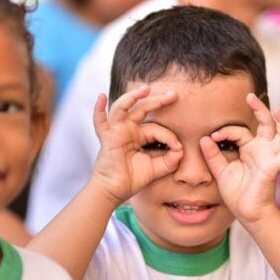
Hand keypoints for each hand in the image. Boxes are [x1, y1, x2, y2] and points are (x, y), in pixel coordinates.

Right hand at [91, 85, 182, 204]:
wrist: (115, 191)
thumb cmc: (133, 179)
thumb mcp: (157, 168)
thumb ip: (170, 159)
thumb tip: (180, 149)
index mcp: (140, 135)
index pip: (157, 128)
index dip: (170, 137)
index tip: (178, 148)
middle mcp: (128, 130)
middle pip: (143, 110)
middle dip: (158, 101)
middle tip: (175, 95)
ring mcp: (117, 131)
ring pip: (124, 107)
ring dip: (133, 97)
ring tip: (146, 89)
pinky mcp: (108, 138)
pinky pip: (100, 122)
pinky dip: (98, 109)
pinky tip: (101, 97)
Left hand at [199, 93, 279, 225]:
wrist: (247, 212)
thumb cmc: (236, 192)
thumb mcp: (220, 171)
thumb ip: (212, 155)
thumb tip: (204, 138)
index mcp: (248, 149)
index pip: (238, 132)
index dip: (224, 132)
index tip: (211, 138)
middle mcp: (261, 149)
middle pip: (264, 124)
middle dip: (259, 109)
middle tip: (250, 96)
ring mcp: (269, 156)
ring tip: (278, 107)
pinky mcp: (274, 166)